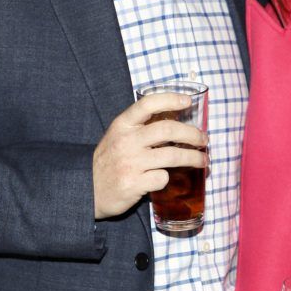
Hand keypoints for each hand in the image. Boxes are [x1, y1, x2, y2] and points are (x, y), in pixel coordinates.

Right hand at [93, 93, 207, 218]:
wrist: (86, 191)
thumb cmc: (109, 162)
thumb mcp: (118, 137)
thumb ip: (140, 128)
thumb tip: (176, 120)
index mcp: (122, 125)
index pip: (148, 104)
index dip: (170, 99)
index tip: (188, 101)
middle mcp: (126, 141)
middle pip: (168, 130)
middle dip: (192, 134)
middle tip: (204, 139)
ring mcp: (130, 163)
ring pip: (172, 156)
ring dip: (193, 157)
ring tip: (203, 160)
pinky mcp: (134, 183)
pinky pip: (162, 178)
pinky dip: (167, 178)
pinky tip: (163, 179)